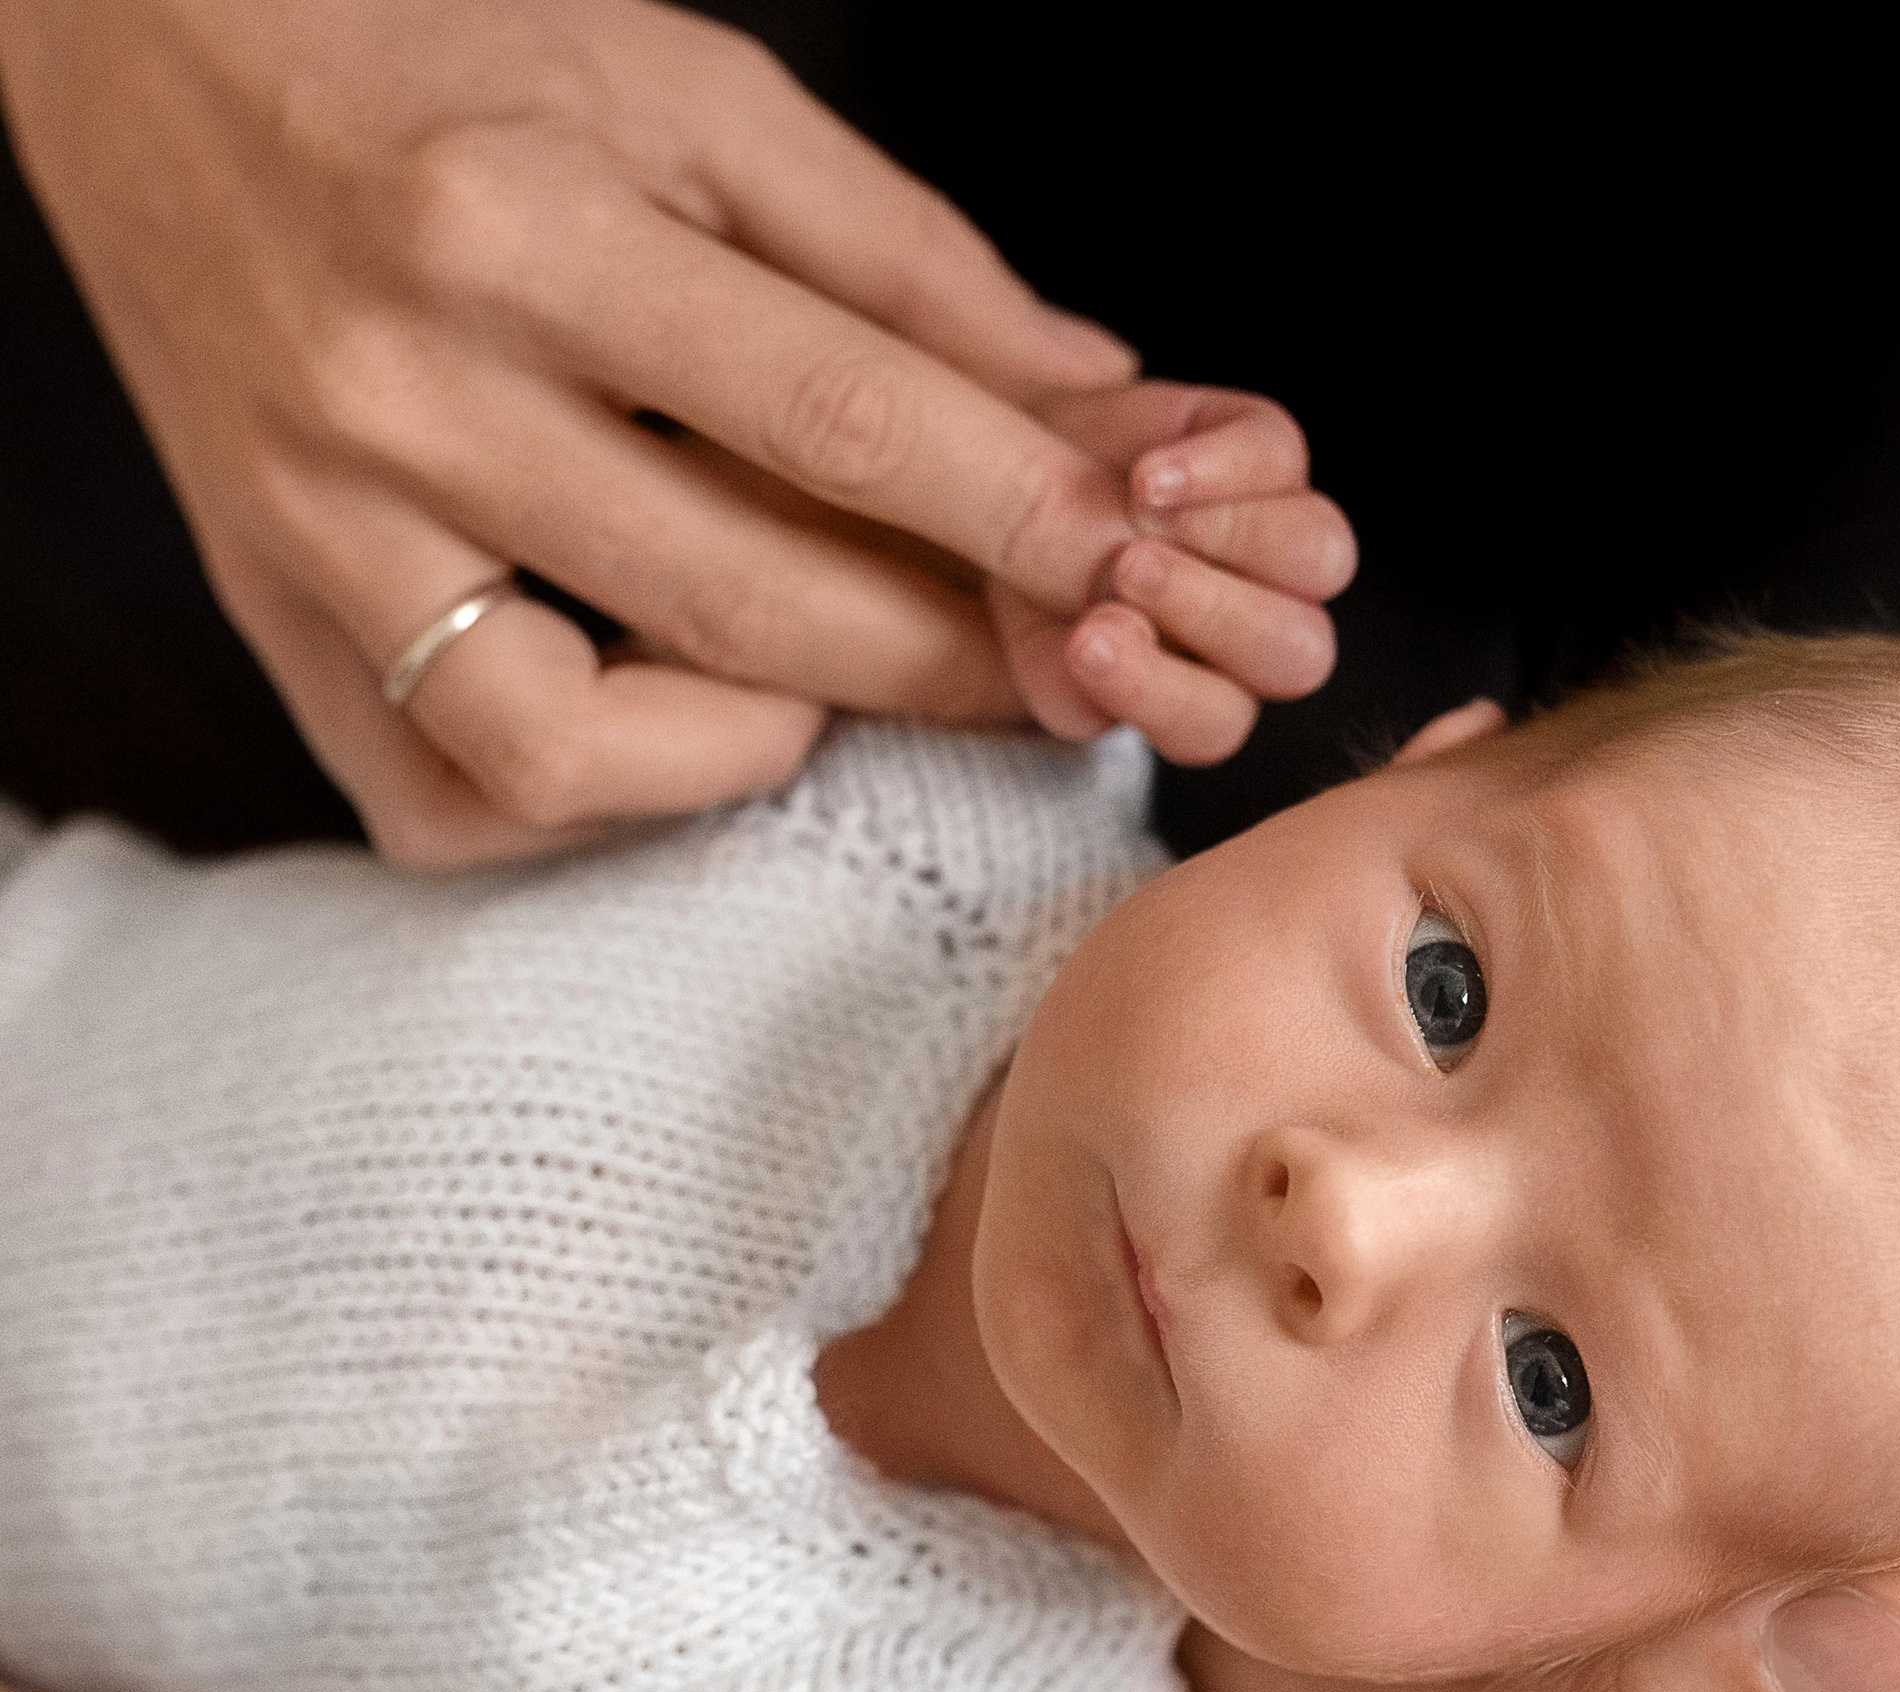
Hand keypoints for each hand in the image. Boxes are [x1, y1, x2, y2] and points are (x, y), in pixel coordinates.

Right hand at [0, 0, 1346, 864]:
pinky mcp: (271, 620)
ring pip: (584, 743)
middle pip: (745, 599)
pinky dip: (598, 796)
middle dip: (949, 658)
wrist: (146, 54)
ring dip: (768, 738)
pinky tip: (671, 718)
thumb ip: (896, 257)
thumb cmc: (443, 55)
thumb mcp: (683, 92)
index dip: (1014, 510)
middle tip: (1067, 669)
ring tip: (835, 675)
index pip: (829, 411)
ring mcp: (320, 530)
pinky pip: (456, 796)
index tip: (1140, 567)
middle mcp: (403, 393)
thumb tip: (1087, 398)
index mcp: (520, 223)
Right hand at [995, 382, 1353, 769]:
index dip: (1162, 693)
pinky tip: (1150, 473)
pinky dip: (1222, 465)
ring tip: (1140, 510)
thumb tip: (1100, 622)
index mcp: (1180, 691)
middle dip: (1213, 613)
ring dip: (1236, 536)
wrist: (993, 447)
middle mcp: (1244, 626)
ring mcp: (1268, 534)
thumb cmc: (992, 539)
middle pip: (1297, 655)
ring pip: (1320, 556)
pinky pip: (1279, 456)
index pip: (1211, 726)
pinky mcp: (1265, 450)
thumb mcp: (999, 598)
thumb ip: (1043, 612)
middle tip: (1127, 570)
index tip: (1089, 645)